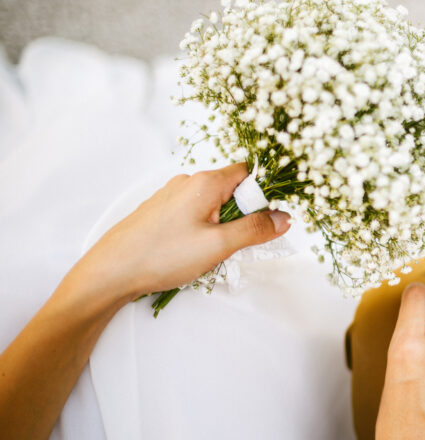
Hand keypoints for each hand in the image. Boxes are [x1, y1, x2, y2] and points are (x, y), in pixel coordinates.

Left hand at [70, 163, 290, 302]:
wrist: (111, 272)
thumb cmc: (163, 256)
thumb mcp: (218, 246)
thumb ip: (255, 230)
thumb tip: (284, 218)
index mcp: (205, 183)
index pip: (248, 173)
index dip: (263, 194)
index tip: (266, 220)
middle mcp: (188, 182)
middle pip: (231, 189)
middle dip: (242, 215)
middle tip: (237, 244)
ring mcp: (171, 196)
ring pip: (213, 204)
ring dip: (222, 226)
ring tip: (211, 254)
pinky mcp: (161, 212)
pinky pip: (195, 214)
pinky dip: (203, 230)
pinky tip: (192, 253)